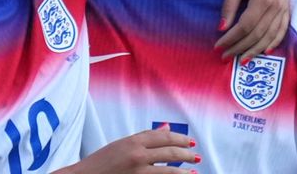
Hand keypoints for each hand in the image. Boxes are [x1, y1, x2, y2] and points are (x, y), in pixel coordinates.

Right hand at [58, 126, 199, 172]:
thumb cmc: (100, 163)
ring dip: (185, 171)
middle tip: (196, 156)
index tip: (190, 142)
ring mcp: (137, 171)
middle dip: (186, 154)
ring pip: (170, 170)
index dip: (179, 139)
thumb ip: (144, 138)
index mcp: (132, 141)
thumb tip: (166, 127)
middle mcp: (137, 154)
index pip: (163, 137)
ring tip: (195, 171)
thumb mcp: (121, 145)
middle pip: (170, 151)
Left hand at [215, 0, 289, 61]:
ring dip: (255, 50)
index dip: (231, 39)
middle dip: (240, 48)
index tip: (217, 46)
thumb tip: (221, 28)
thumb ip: (229, 5)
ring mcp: (284, 6)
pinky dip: (274, 42)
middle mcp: (277, 5)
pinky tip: (264, 51)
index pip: (245, 27)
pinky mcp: (287, 5)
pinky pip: (282, 29)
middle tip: (225, 57)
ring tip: (241, 60)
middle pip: (257, 34)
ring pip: (270, 36)